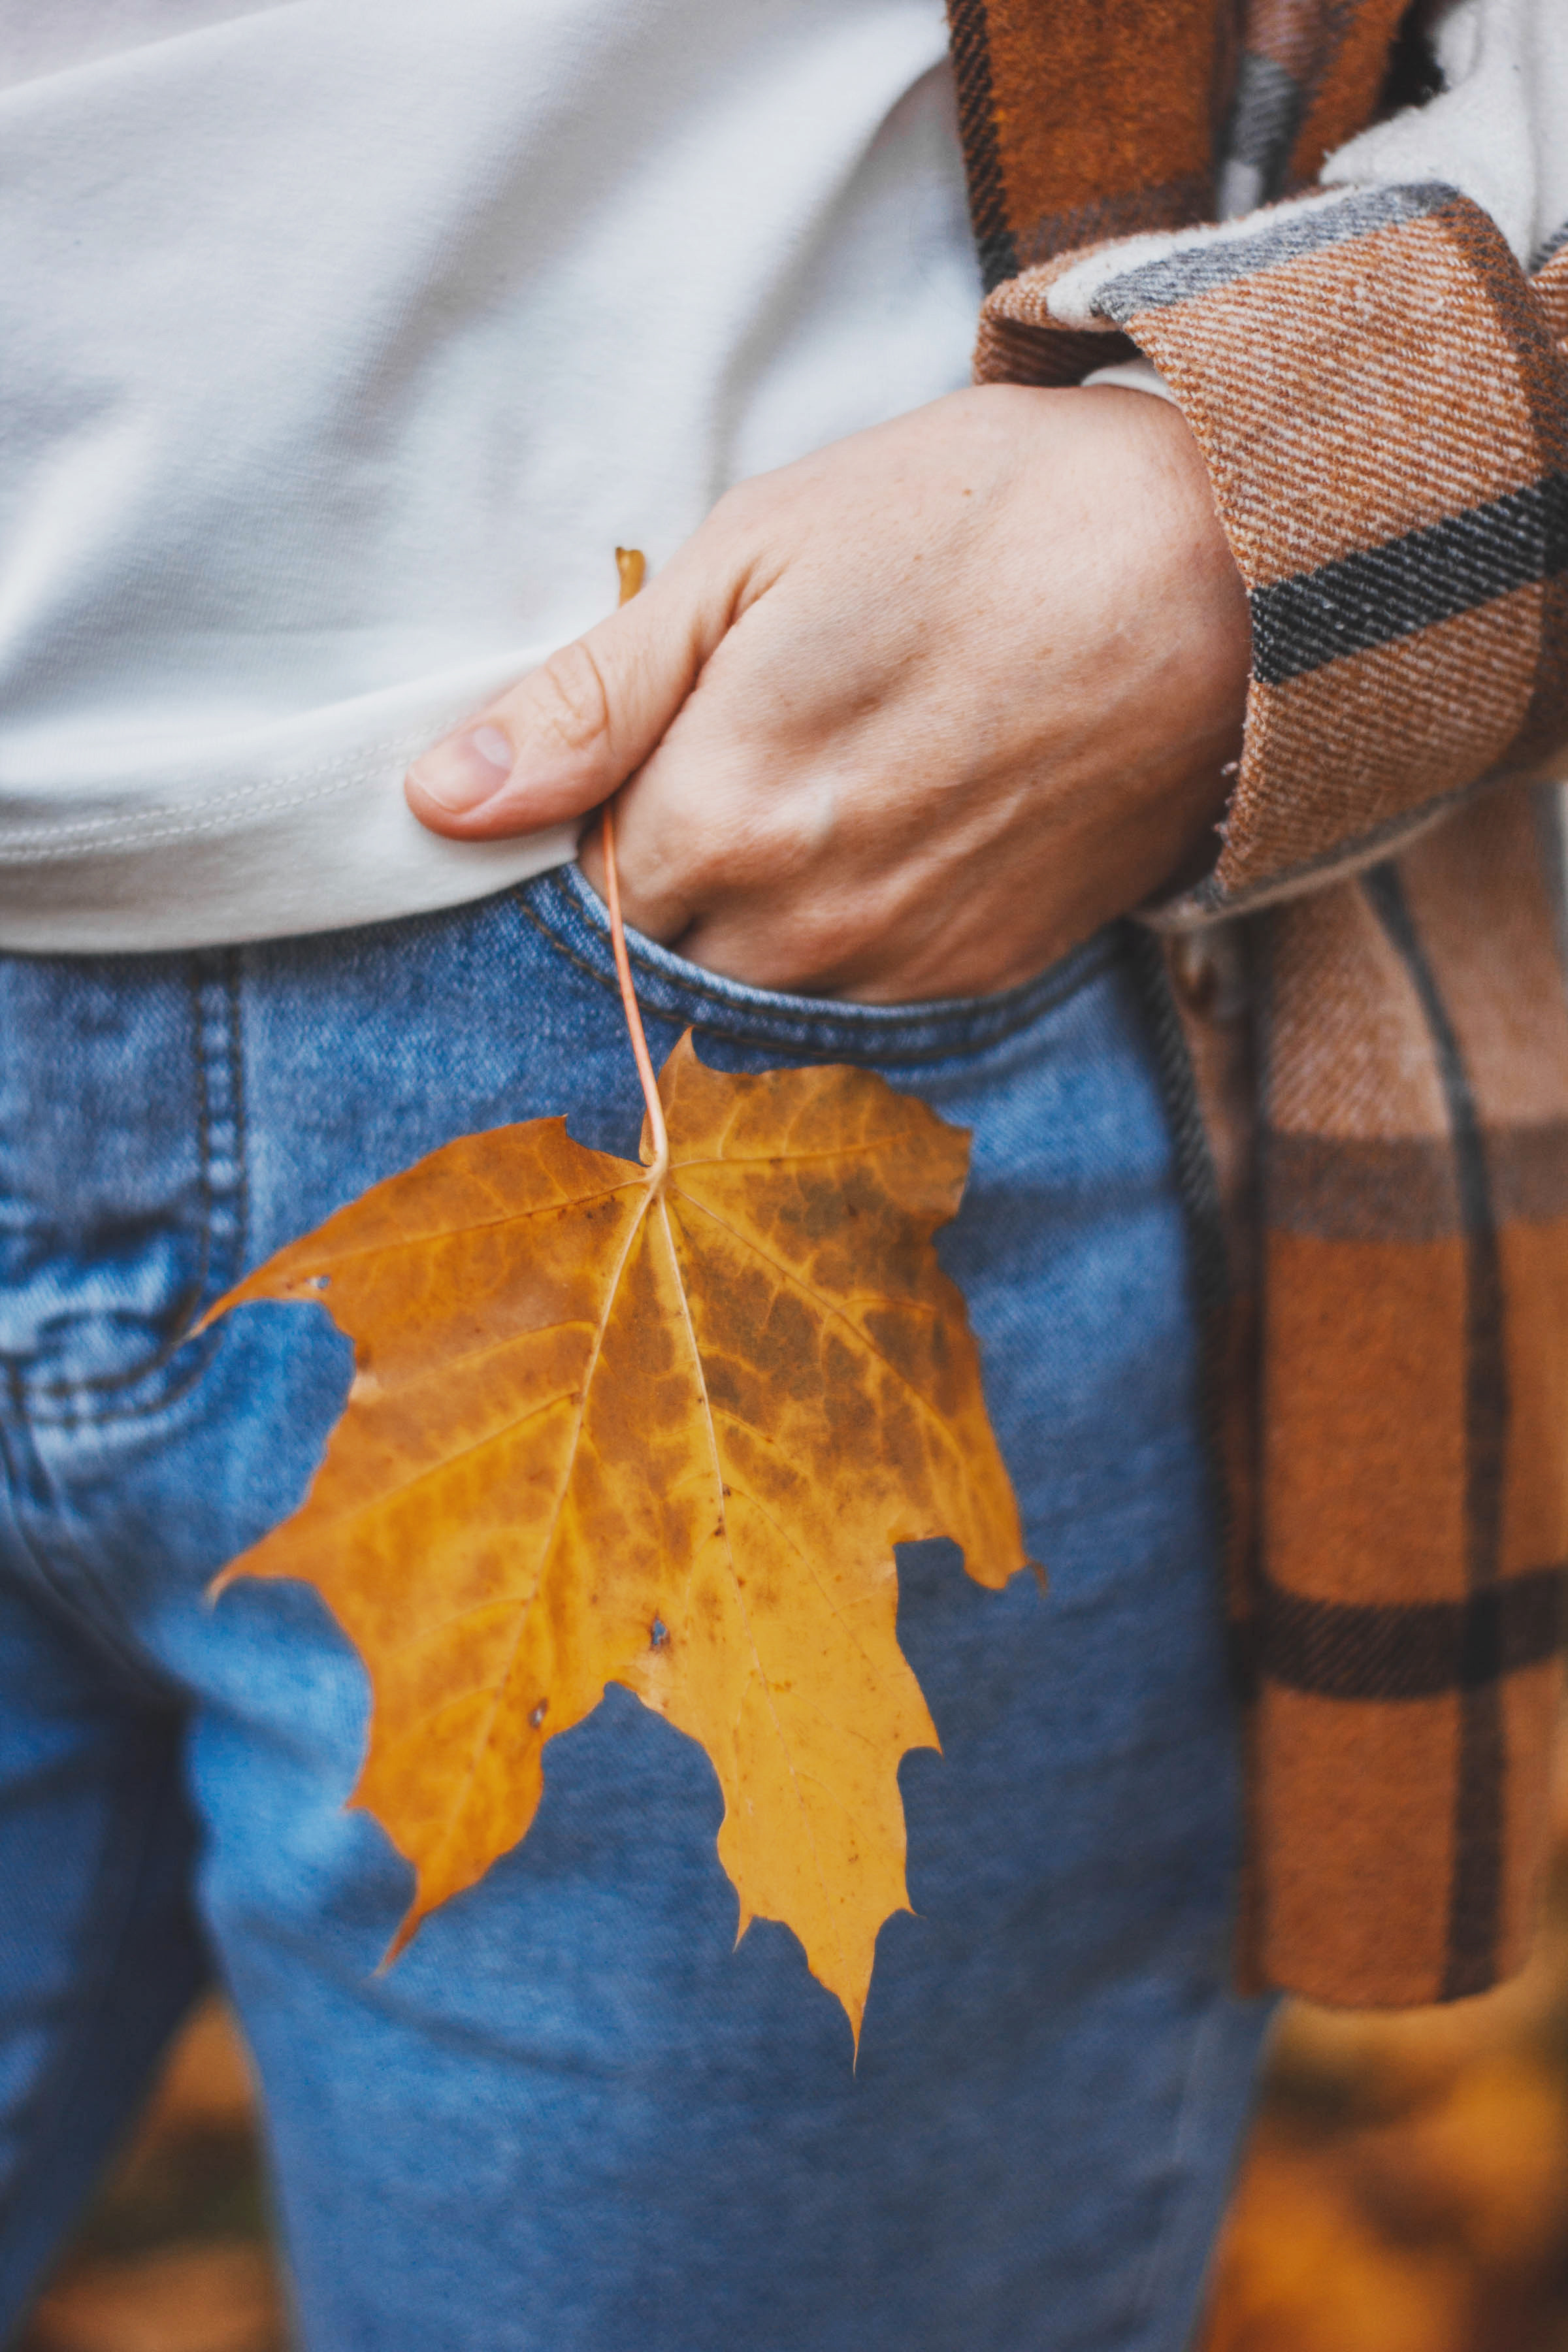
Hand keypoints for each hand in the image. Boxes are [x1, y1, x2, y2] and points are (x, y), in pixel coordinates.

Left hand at [405, 385, 1248, 1001]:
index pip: (572, 900)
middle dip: (661, 887)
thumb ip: (589, 698)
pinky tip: (897, 830)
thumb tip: (438, 799)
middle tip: (732, 765)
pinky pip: (857, 1003)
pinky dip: (846, 938)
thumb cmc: (978, 525)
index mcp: (717, 820)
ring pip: (755, 995)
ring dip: (754, 920)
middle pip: (656, 963)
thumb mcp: (754, 557)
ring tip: (829, 786)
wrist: (1227, 573)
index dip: (583, 833)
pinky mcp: (980, 979)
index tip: (634, 764)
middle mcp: (800, 932)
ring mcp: (898, 971)